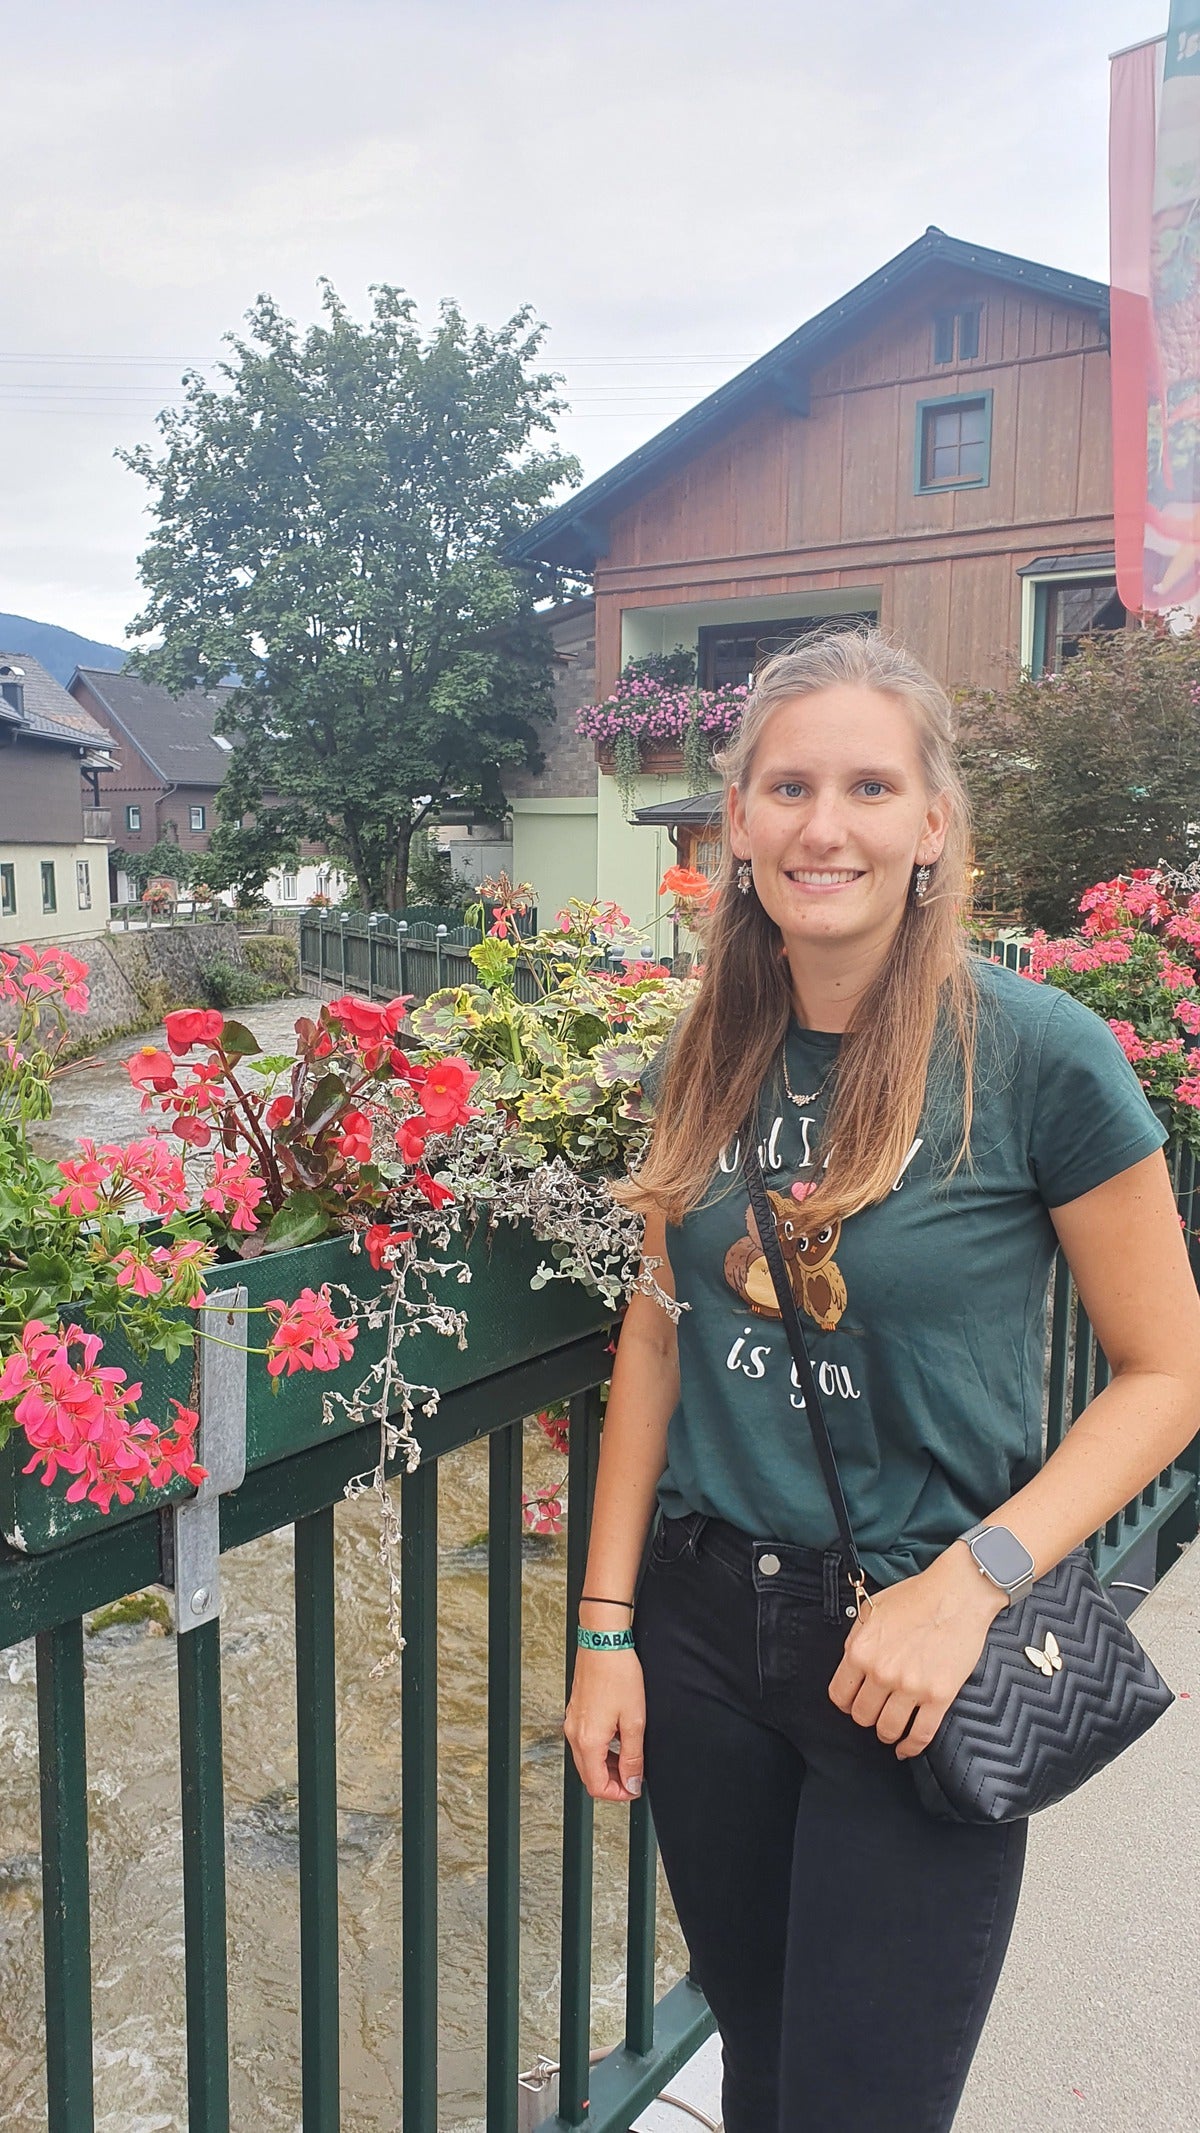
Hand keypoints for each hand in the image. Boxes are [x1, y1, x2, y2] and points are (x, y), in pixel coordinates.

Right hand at [564, 1652, 644, 1802]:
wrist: (603, 1642)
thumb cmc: (618, 1674)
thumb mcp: (634, 1721)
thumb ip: (632, 1757)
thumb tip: (632, 1782)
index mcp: (588, 1741)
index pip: (597, 1786)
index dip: (618, 1794)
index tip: (635, 1789)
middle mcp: (574, 1734)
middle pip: (589, 1775)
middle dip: (612, 1782)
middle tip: (635, 1776)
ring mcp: (572, 1722)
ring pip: (586, 1759)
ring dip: (607, 1766)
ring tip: (630, 1757)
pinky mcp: (575, 1712)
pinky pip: (584, 1742)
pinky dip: (601, 1749)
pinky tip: (618, 1738)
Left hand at [828, 1546, 1004, 1759]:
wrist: (957, 1594)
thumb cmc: (916, 1596)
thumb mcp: (872, 1609)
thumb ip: (857, 1639)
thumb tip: (851, 1664)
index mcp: (861, 1651)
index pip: (839, 1695)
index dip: (846, 1702)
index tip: (853, 1703)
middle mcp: (882, 1672)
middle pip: (862, 1716)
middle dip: (867, 1717)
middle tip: (876, 1711)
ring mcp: (911, 1687)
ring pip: (888, 1730)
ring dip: (887, 1733)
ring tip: (891, 1728)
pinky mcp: (939, 1696)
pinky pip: (921, 1734)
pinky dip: (911, 1747)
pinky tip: (907, 1748)